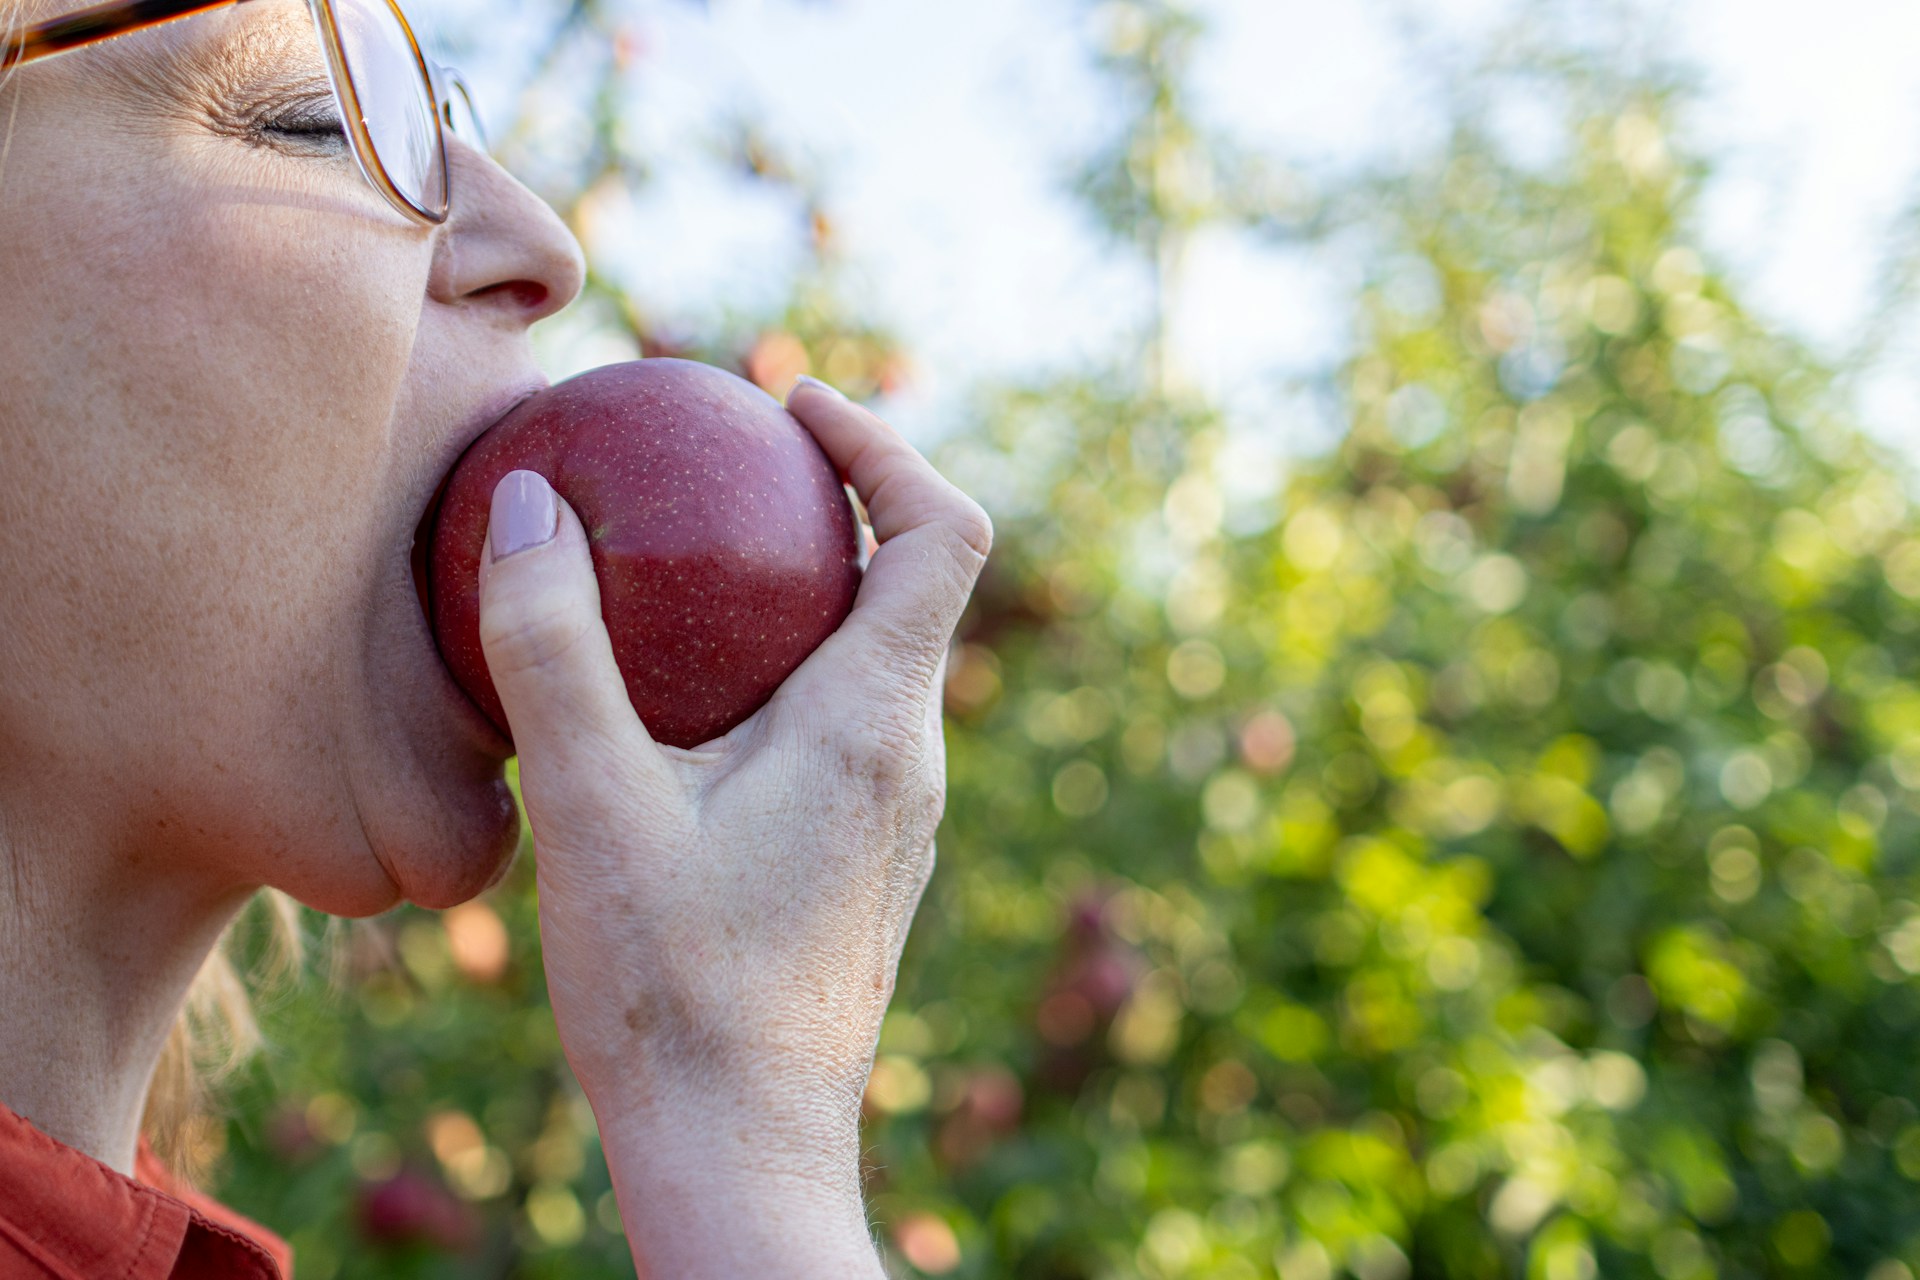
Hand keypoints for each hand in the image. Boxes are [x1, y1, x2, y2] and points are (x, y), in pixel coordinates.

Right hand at [474, 380, 989, 1277]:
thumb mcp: (590, 806)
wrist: (738, 1148)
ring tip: (697, 571)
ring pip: (878, 658)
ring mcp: (896, 816)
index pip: (941, 530)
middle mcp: (910, 760)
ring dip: (808, 591)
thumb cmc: (671, 989)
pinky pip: (848, 725)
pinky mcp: (865, 859)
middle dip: (836, 502)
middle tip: (728, 467)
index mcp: (873, 723)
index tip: (794, 403)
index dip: (884, 443)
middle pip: (914, 584)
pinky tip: (689, 707)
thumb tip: (534, 505)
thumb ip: (554, 648)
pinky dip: (789, 671)